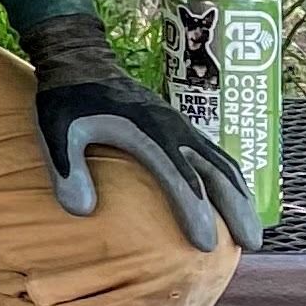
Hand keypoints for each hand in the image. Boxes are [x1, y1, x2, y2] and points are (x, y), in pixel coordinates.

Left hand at [37, 78, 261, 251]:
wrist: (79, 60)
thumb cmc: (66, 98)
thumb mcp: (54, 130)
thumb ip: (66, 169)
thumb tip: (81, 211)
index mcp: (148, 133)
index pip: (181, 178)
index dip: (196, 212)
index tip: (206, 245)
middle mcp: (174, 129)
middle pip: (217, 172)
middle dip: (237, 209)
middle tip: (251, 244)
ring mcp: (181, 125)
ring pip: (224, 163)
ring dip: (242, 196)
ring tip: (252, 231)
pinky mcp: (180, 125)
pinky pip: (216, 155)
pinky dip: (231, 179)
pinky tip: (234, 199)